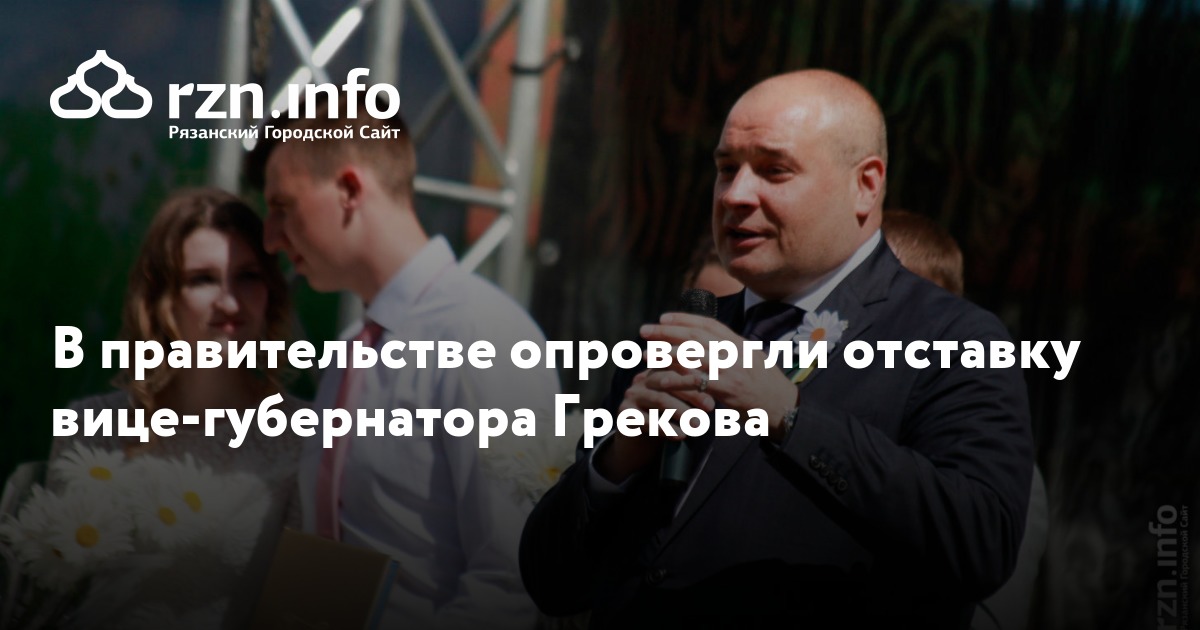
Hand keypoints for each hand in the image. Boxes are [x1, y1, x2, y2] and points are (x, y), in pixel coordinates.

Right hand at [594, 369, 714, 482]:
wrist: (636, 444)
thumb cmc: (663, 421)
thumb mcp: (677, 405)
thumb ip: (691, 395)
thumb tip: (719, 394)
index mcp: (655, 372)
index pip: (675, 367)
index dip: (693, 374)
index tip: (712, 384)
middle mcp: (641, 380)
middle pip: (667, 380)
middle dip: (690, 393)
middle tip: (710, 406)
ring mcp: (631, 397)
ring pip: (659, 400)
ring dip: (682, 412)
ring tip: (698, 425)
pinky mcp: (625, 415)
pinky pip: (647, 420)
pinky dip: (666, 428)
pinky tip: (680, 435)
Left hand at [639, 312, 797, 441]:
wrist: (784, 408)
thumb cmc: (768, 386)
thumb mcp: (753, 359)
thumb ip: (732, 349)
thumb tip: (710, 340)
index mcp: (740, 343)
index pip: (708, 324)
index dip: (683, 318)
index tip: (663, 318)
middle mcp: (735, 352)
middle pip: (694, 336)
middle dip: (666, 331)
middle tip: (644, 331)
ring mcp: (731, 369)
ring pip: (691, 355)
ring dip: (664, 353)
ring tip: (644, 354)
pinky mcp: (727, 390)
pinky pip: (695, 381)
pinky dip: (675, 379)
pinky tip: (659, 379)